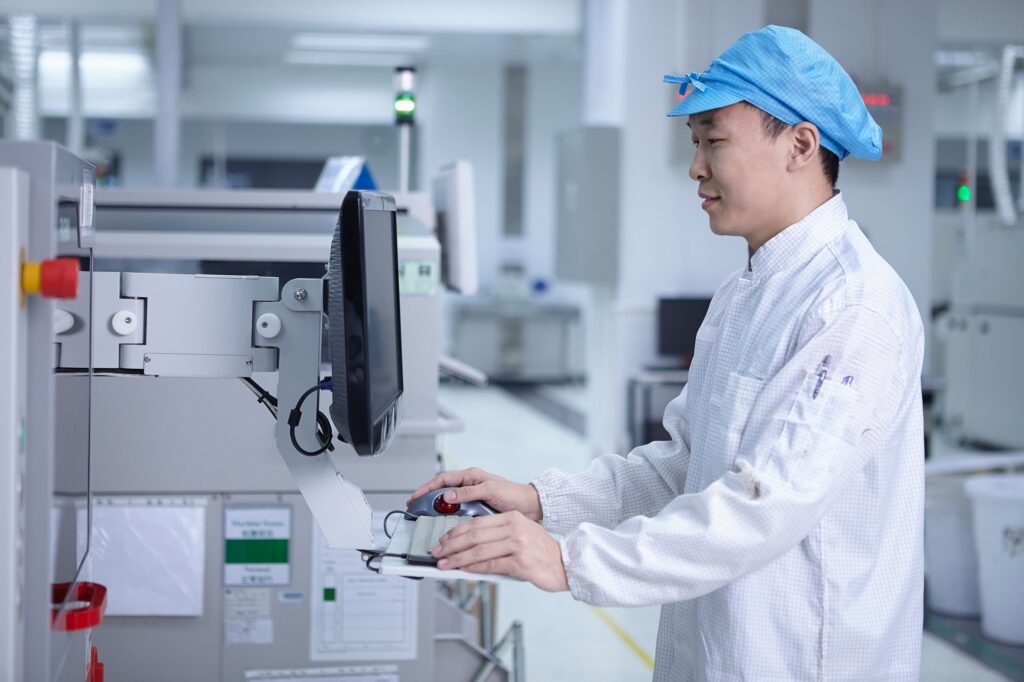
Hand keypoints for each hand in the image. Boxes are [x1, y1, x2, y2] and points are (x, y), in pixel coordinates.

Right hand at [407, 467, 542, 521]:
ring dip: (437, 509)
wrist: (529, 507)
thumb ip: (468, 492)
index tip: (416, 496)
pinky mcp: (475, 510)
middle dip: (427, 498)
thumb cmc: (513, 494)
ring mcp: (471, 498)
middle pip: (442, 491)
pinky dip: (449, 518)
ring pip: (448, 503)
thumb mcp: (490, 490)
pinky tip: (443, 525)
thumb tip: (447, 495)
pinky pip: (457, 513)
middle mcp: (469, 486)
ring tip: (425, 517)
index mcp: (471, 476)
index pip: (443, 479)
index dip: (428, 487)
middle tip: (414, 507)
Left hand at [432, 511, 568, 591]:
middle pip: (473, 535)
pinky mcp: (519, 562)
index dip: (456, 532)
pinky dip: (473, 568)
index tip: (443, 539)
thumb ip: (497, 536)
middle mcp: (514, 527)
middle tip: (437, 552)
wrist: (566, 564)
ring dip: (457, 558)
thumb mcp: (520, 535)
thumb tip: (467, 546)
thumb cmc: (541, 552)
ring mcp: (517, 544)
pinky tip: (463, 570)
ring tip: (444, 564)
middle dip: (451, 545)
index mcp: (512, 518)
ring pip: (478, 550)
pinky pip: (489, 565)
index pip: (476, 523)